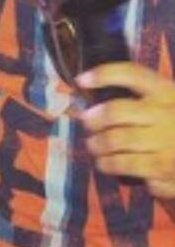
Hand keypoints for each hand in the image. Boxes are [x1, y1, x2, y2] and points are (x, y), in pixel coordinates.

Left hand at [78, 63, 174, 198]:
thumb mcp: (169, 103)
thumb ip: (142, 99)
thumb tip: (92, 92)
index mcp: (168, 93)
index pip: (132, 74)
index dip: (104, 74)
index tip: (81, 80)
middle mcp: (167, 116)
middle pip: (115, 111)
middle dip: (93, 119)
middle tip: (88, 125)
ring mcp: (168, 146)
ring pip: (116, 143)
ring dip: (99, 148)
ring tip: (97, 151)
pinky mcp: (167, 171)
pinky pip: (130, 169)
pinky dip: (119, 170)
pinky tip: (116, 169)